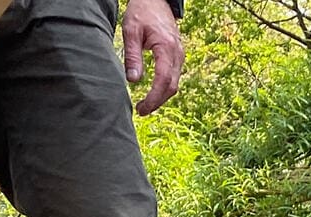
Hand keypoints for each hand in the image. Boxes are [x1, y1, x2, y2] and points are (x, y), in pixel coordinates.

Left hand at [122, 0, 183, 115]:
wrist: (156, 0)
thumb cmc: (141, 12)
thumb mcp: (131, 31)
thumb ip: (133, 56)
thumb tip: (133, 81)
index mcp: (167, 48)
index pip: (164, 80)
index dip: (153, 98)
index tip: (142, 108)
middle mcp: (177, 54)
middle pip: (172, 86)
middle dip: (157, 102)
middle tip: (141, 110)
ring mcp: (180, 55)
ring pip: (174, 83)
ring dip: (161, 97)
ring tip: (145, 104)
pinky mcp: (177, 56)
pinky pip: (174, 77)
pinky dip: (164, 88)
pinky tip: (153, 92)